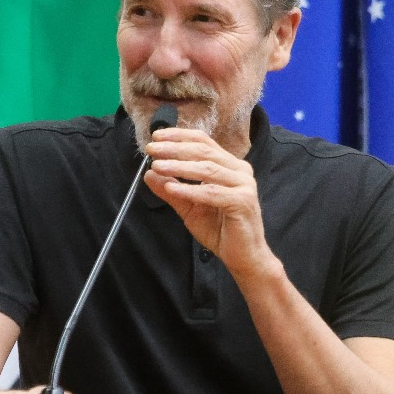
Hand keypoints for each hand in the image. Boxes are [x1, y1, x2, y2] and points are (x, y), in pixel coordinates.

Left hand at [144, 128, 278, 281]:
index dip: (179, 136)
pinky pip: (212, 192)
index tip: (156, 136)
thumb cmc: (220, 230)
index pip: (203, 142)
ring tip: (157, 166)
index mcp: (229, 165)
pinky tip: (171, 188)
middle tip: (151, 149)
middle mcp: (239, 170)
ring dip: (179, 166)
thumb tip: (149, 174)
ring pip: (207, 169)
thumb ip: (172, 190)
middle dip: (175, 148)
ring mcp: (244, 185)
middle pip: (204, 151)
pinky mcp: (243, 201)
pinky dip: (190, 189)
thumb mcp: (189, 207)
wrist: (243, 257)